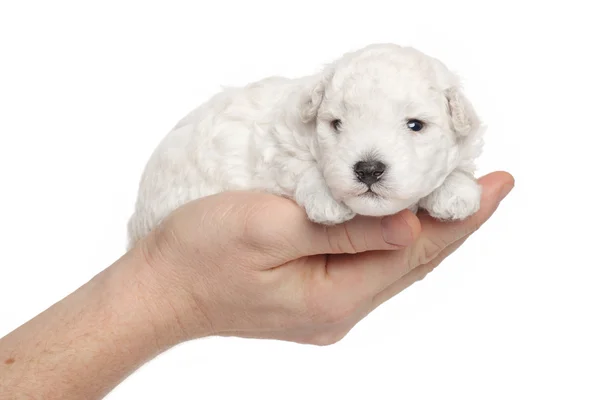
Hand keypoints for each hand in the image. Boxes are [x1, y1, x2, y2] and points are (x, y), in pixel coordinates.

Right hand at [137, 171, 513, 345]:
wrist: (160, 289)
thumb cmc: (201, 252)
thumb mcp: (269, 227)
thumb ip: (343, 230)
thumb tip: (411, 224)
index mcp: (334, 295)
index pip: (415, 251)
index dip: (459, 216)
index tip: (496, 184)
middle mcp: (339, 309)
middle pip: (412, 262)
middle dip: (454, 222)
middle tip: (491, 185)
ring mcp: (326, 307)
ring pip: (393, 265)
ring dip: (428, 230)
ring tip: (458, 197)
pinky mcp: (312, 296)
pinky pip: (368, 267)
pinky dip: (394, 240)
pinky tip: (405, 222)